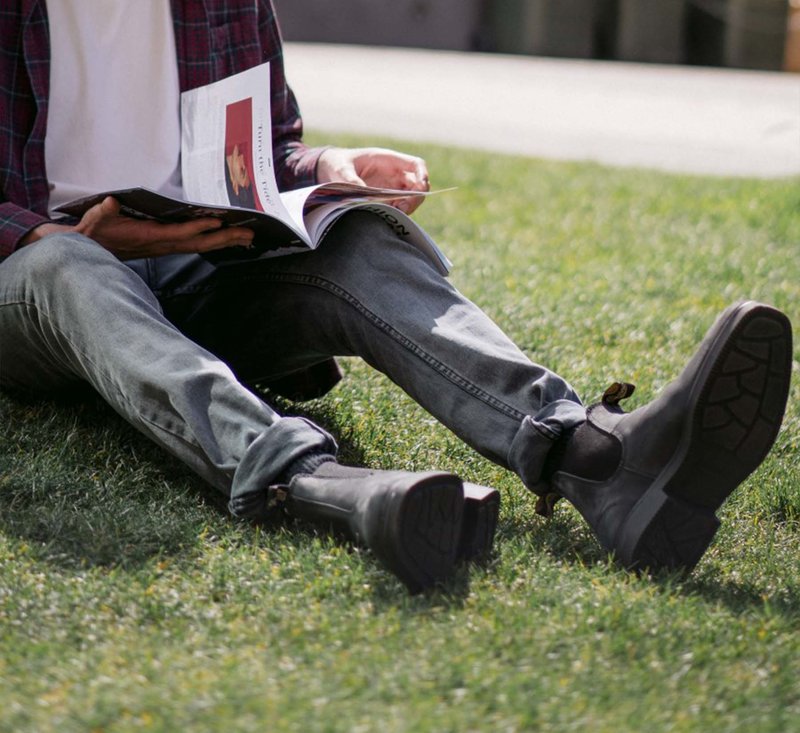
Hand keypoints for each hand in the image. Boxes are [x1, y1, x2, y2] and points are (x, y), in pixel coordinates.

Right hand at [22, 197, 254, 259]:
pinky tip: (229, 238)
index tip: (218, 222)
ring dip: (225, 241)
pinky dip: (213, 241)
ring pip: (201, 245)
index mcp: (149, 237)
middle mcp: (163, 245)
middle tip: (249, 233)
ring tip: (248, 237)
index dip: (198, 228)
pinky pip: (195, 244)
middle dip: (225, 238)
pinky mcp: (168, 246)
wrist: (91, 251)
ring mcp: (168, 247)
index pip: (178, 233)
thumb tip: (111, 202)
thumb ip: (104, 212)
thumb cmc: (95, 232)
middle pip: (199, 242)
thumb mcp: (96, 220)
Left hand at [316, 147, 429, 214]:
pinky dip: (399, 213)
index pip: (416, 164)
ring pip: (411, 198)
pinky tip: (387, 216)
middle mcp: (395, 173)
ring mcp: (392, 187)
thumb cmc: (338, 164)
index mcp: (388, 160)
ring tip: (394, 214)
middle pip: (418, 185)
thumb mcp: (341, 170)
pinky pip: (400, 207)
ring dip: (408, 207)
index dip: (422, 175)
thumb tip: (363, 194)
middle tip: (403, 209)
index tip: (420, 188)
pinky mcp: (387, 199)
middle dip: (415, 198)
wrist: (331, 170)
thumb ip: (351, 180)